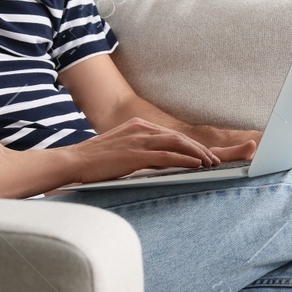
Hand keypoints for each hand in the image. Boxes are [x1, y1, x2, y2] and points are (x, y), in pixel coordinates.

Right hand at [72, 118, 249, 183]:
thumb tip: (158, 163)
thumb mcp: (121, 150)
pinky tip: (197, 166)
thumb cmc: (95, 161)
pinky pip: (167, 156)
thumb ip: (140, 152)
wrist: (74, 161)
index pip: (172, 135)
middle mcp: (141, 128)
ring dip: (198, 154)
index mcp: (139, 126)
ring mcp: (139, 139)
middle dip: (201, 148)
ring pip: (177, 144)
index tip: (207, 154)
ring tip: (212, 164)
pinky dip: (185, 160)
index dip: (192, 144)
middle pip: (179, 137)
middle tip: (218, 159)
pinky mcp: (135, 154)